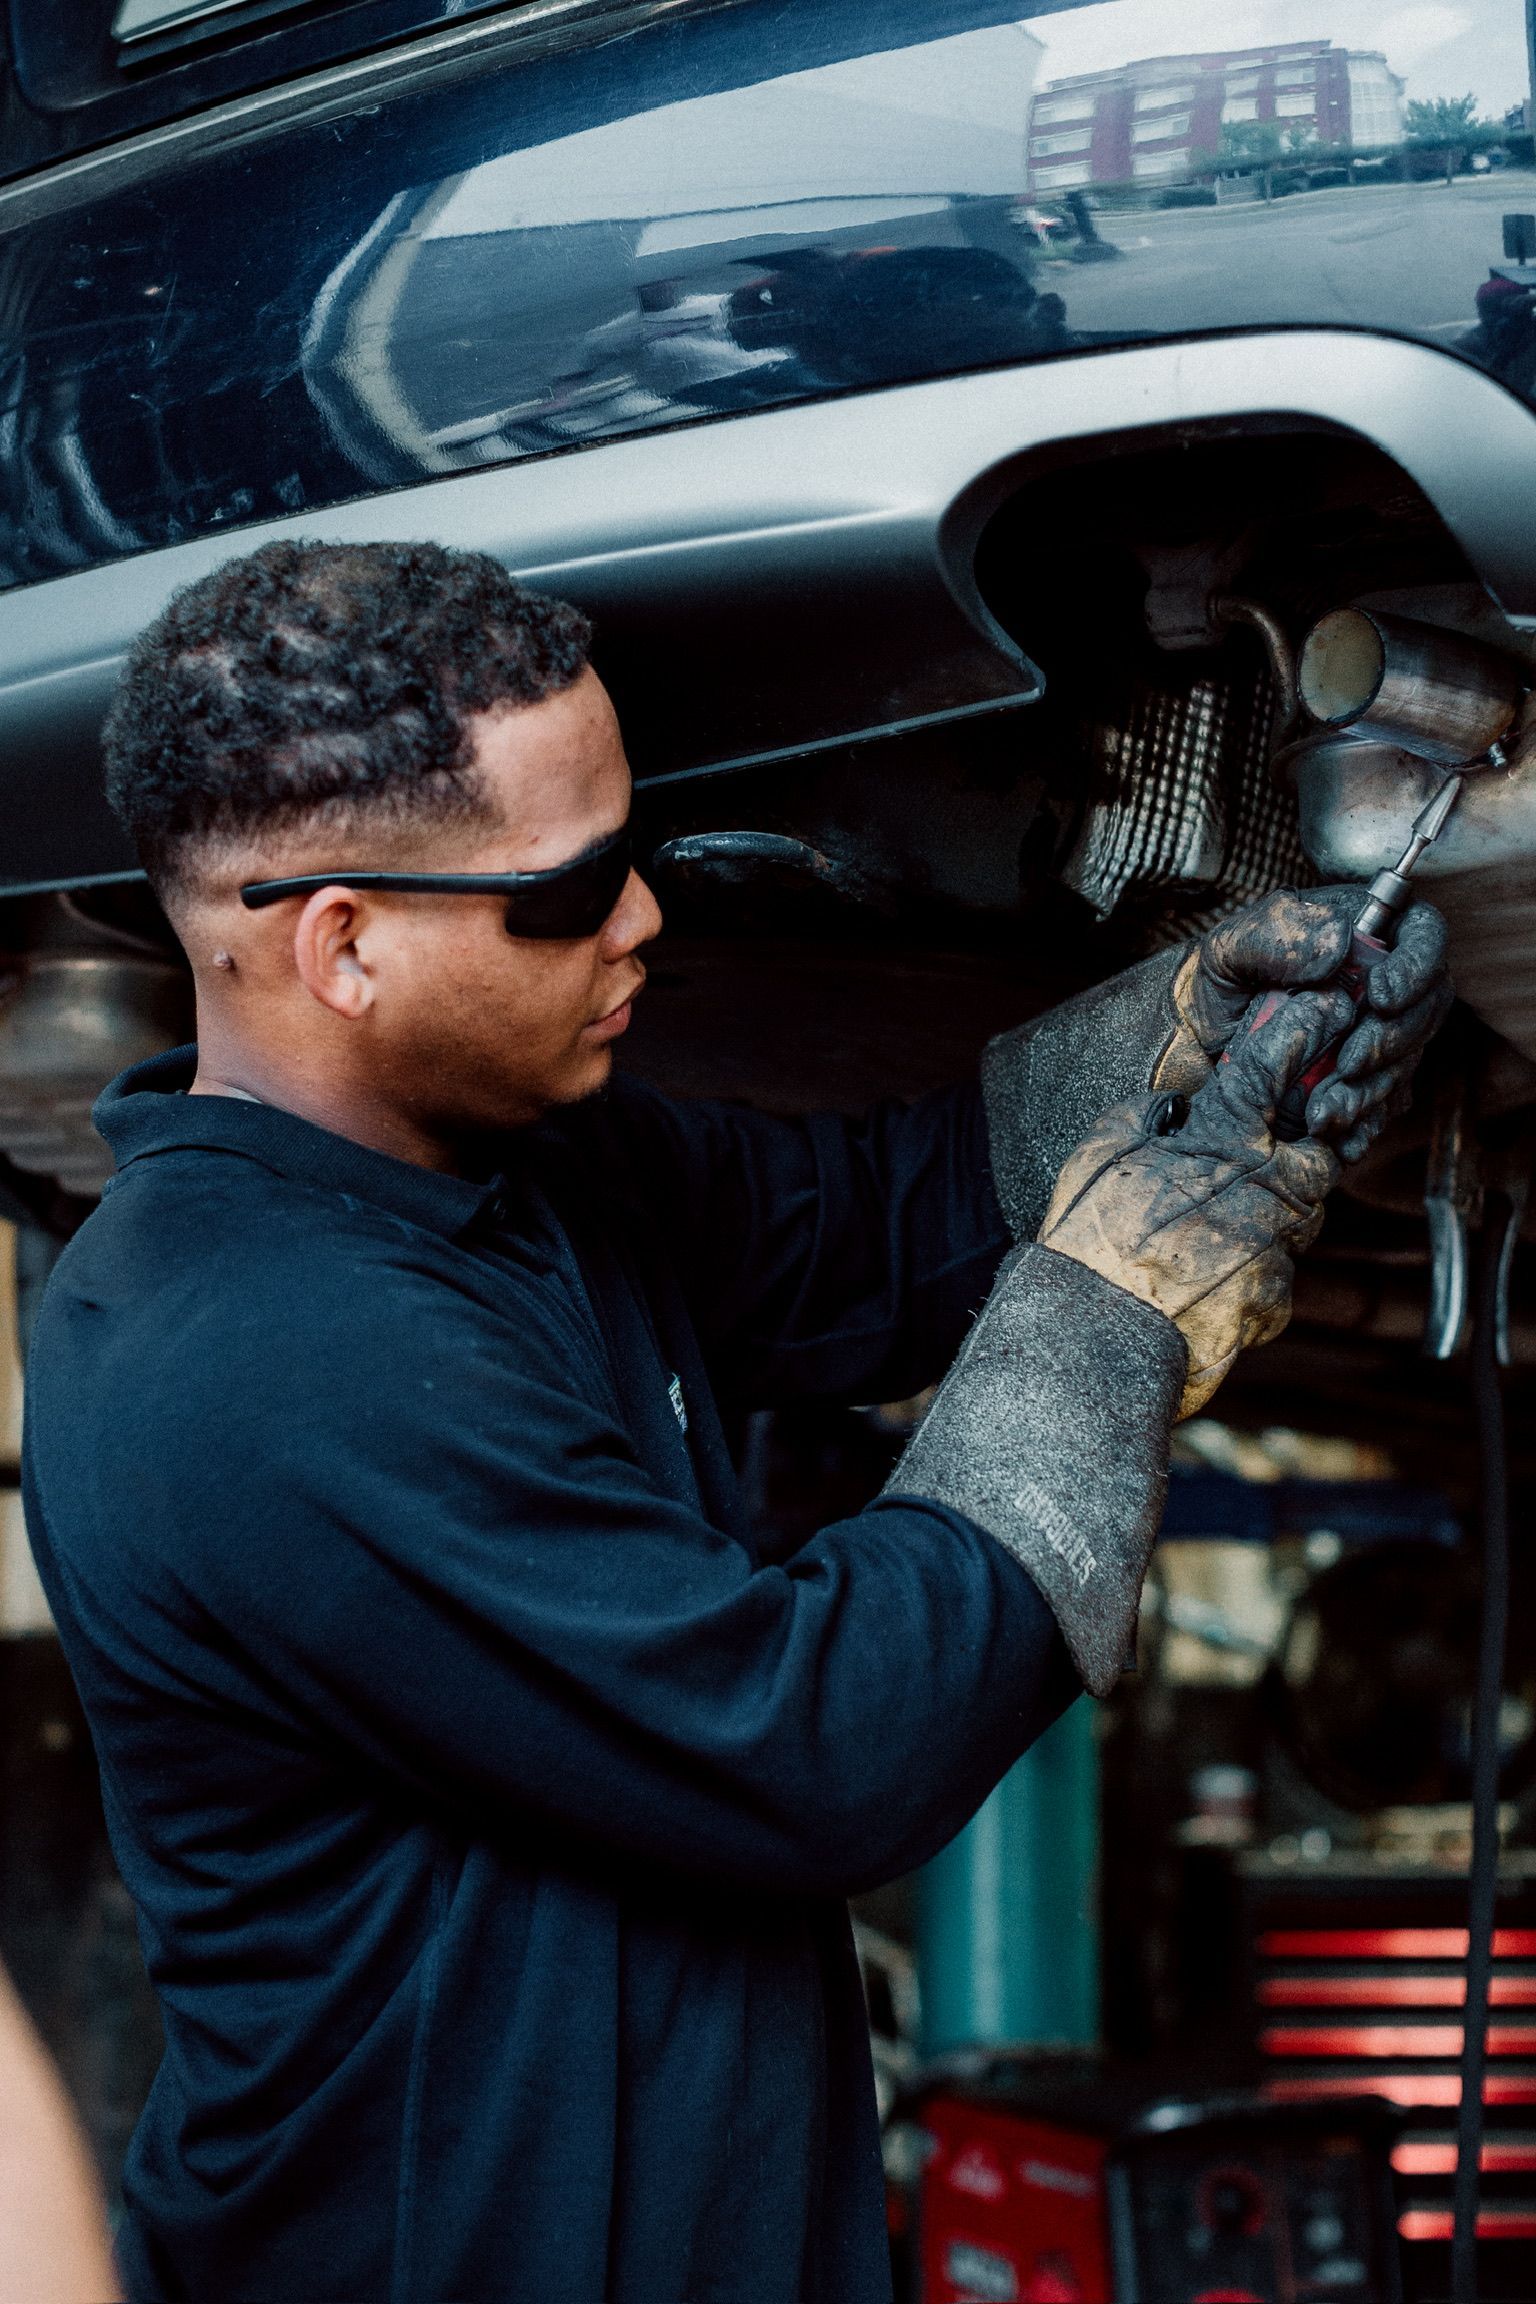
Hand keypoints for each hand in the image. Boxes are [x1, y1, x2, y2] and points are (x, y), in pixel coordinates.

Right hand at [1042, 988, 1346, 1418]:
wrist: (1094, 1334)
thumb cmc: (1089, 1242)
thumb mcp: (1099, 1155)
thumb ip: (1140, 1116)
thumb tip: (1170, 1102)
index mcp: (1217, 1142)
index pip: (1270, 1073)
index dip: (1300, 1037)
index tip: (1325, 1012)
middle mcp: (1258, 1190)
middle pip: (1319, 1157)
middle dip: (1304, 1159)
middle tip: (1263, 1170)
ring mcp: (1271, 1247)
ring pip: (1298, 1225)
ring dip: (1270, 1226)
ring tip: (1210, 1242)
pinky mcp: (1272, 1300)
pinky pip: (1278, 1282)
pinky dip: (1251, 1283)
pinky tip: (1206, 1289)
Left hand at [1166, 886, 1452, 1161]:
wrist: (1208, 1040)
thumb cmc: (1225, 981)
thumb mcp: (1231, 948)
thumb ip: (1279, 933)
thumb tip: (1339, 944)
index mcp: (1369, 933)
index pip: (1423, 936)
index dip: (1414, 967)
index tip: (1381, 997)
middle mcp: (1389, 981)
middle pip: (1425, 1007)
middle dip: (1393, 1041)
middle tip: (1349, 1064)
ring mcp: (1387, 1031)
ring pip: (1409, 1059)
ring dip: (1374, 1088)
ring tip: (1325, 1109)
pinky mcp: (1376, 1076)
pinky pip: (1389, 1100)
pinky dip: (1365, 1119)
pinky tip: (1335, 1136)